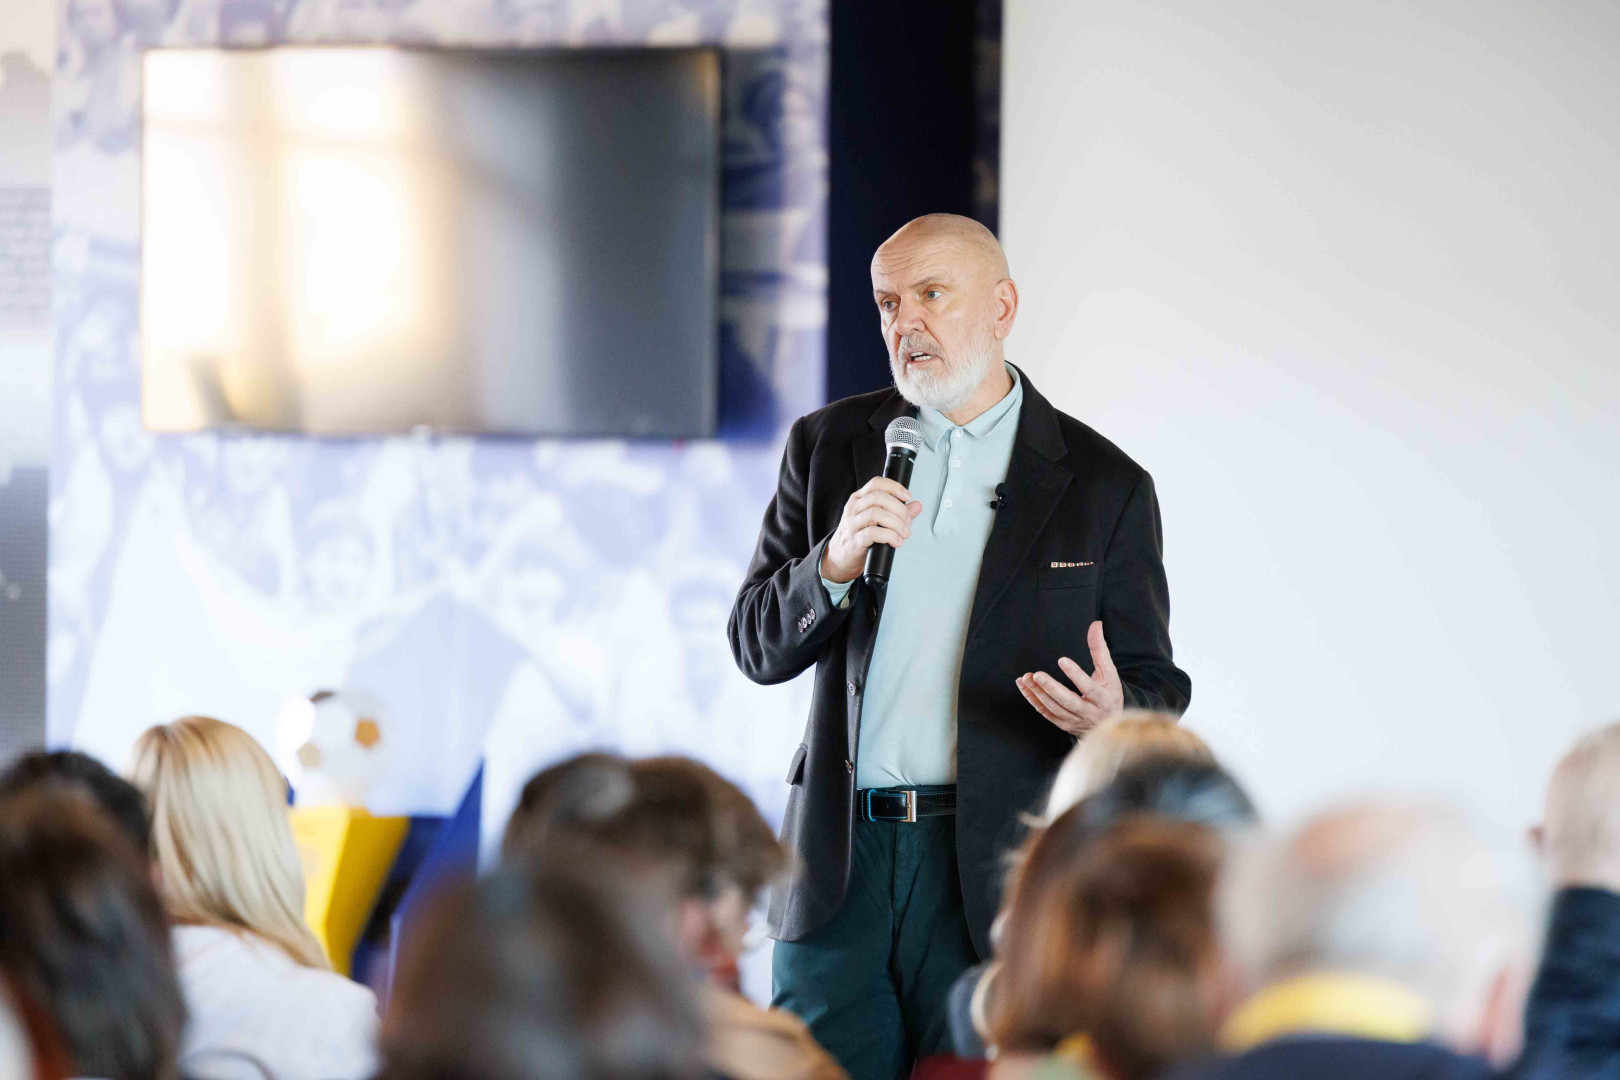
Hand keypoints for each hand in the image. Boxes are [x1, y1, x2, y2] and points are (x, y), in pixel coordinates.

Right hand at [820, 476, 924, 583]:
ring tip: (904, 533)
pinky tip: (897, 541)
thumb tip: (917, 505)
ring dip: (897, 523)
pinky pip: (873, 533)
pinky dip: (890, 536)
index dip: (894, 487)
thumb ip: (898, 512)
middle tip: (908, 521)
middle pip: (879, 497)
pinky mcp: (854, 540)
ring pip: (876, 513)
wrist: (840, 558)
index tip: (907, 496)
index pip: (876, 483)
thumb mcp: (877, 520)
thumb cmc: (859, 536)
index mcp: (859, 499)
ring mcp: (852, 524)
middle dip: (899, 509)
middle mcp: (854, 508)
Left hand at [1016, 621, 1125, 736]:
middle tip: (1037, 674)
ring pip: (1054, 708)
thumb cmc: (1109, 694)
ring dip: (1038, 693)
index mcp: (1103, 699)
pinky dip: (1033, 700)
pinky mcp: (1064, 725)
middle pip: (1068, 702)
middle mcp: (1089, 712)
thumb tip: (1095, 624)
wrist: (1109, 725)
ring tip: (1027, 677)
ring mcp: (1075, 721)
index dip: (1075, 674)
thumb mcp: (1109, 672)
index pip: (1088, 687)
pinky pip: (1046, 713)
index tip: (1062, 660)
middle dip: (1052, 688)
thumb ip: (1100, 649)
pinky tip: (1024, 687)